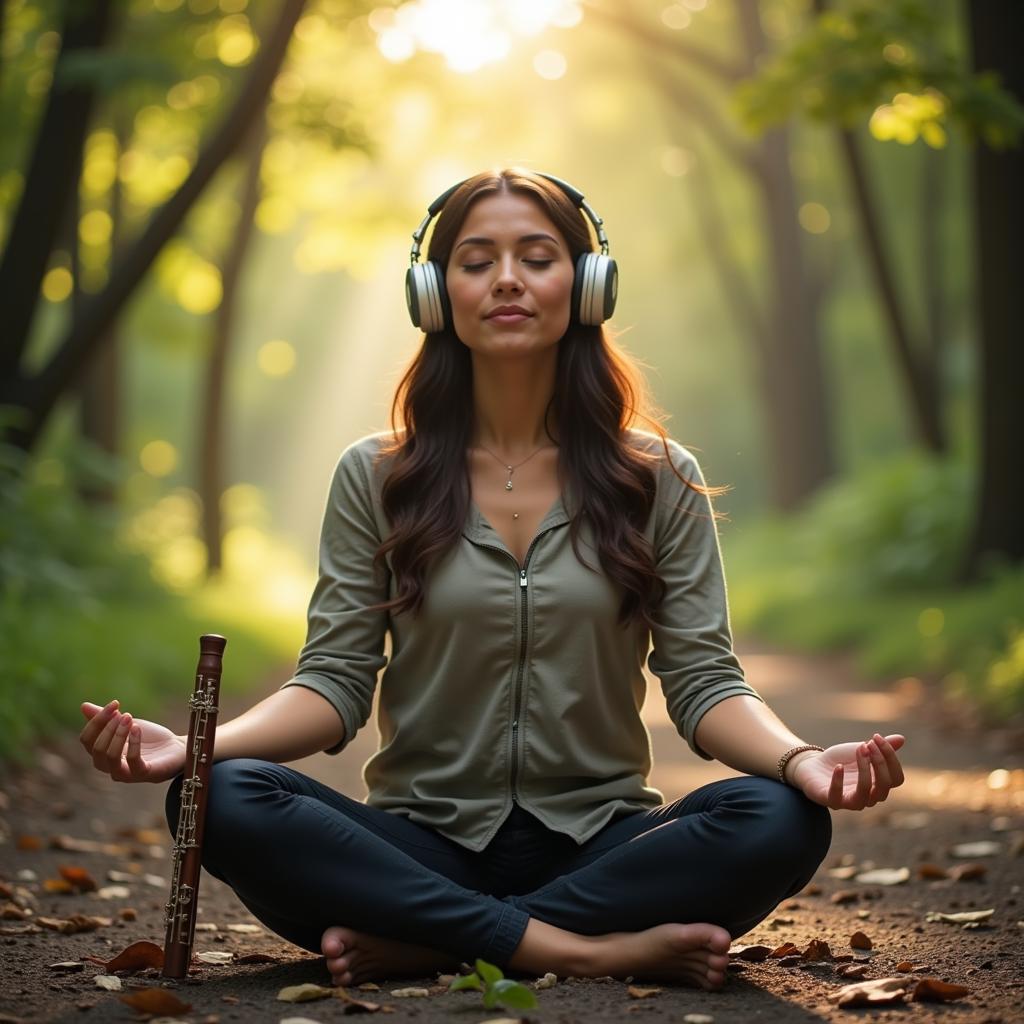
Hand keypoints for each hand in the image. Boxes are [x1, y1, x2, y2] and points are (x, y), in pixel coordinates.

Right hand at [79, 700, 185, 783]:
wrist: (177, 748)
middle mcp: (111, 767)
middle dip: (108, 728)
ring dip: (118, 735)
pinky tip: (137, 728)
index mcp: (104, 754)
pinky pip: (134, 762)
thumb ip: (106, 718)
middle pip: (96, 750)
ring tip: (129, 718)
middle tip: (124, 713)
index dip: (96, 720)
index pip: (87, 740)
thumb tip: (83, 706)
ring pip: (110, 758)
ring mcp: (127, 773)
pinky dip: (134, 743)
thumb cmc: (150, 739)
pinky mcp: (145, 774)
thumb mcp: (127, 725)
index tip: (115, 703)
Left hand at [790, 733, 905, 810]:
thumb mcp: (860, 750)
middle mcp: (868, 797)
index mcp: (878, 785)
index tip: (876, 737)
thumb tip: (901, 739)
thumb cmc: (840, 760)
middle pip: (884, 787)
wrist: (812, 764)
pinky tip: (838, 766)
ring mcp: (850, 801)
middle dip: (879, 763)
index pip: (896, 779)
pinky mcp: (830, 800)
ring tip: (858, 749)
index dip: (891, 759)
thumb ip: (879, 748)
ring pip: (865, 794)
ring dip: (864, 770)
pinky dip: (838, 782)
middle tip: (867, 744)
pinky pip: (837, 797)